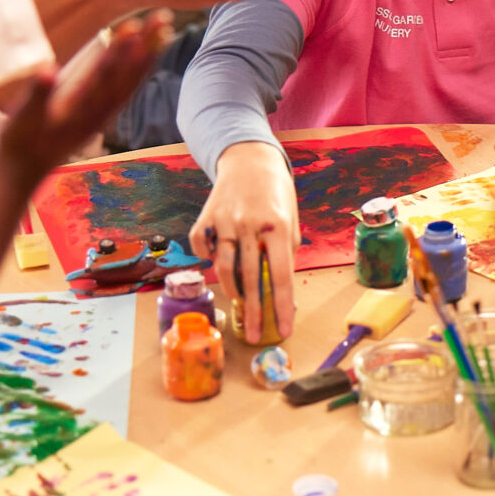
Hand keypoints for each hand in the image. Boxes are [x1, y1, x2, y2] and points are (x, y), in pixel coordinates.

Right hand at [0, 12, 173, 180]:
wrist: (23, 173)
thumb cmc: (17, 143)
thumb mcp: (21, 120)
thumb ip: (36, 95)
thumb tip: (47, 69)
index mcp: (77, 110)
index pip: (102, 75)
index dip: (117, 51)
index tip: (133, 26)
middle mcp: (96, 113)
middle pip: (125, 74)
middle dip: (144, 45)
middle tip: (163, 16)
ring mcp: (101, 116)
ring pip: (131, 81)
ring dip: (148, 55)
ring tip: (166, 28)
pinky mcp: (100, 117)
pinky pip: (126, 90)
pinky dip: (140, 70)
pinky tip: (148, 54)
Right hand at [189, 140, 297, 340]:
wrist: (249, 159)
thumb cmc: (276, 193)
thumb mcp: (291, 219)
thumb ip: (286, 251)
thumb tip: (282, 291)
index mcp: (277, 226)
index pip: (281, 275)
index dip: (283, 305)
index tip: (284, 329)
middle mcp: (249, 224)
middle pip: (250, 277)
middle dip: (253, 311)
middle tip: (253, 336)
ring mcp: (224, 221)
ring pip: (223, 267)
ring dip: (232, 291)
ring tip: (240, 304)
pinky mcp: (205, 218)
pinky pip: (203, 248)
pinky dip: (209, 260)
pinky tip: (218, 264)